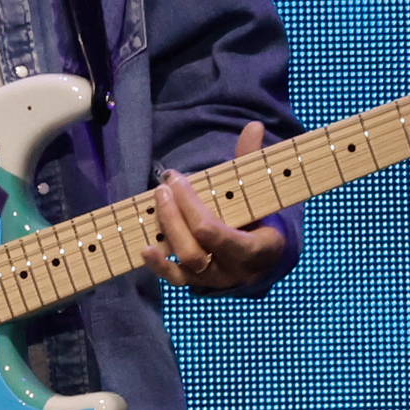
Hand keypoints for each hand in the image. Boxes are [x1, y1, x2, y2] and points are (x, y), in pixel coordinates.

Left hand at [139, 121, 287, 291]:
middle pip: (199, 248)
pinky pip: (177, 279)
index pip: (222, 236)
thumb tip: (253, 125)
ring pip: (187, 262)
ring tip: (157, 201)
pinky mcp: (198, 283)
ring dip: (168, 230)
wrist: (264, 256)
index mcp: (259, 248)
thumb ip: (252, 161)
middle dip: (176, 215)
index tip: (178, 178)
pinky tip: (145, 248)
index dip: (193, 207)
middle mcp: (236, 270)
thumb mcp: (258, 191)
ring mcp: (216, 279)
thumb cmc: (259, 216)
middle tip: (164, 185)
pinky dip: (159, 266)